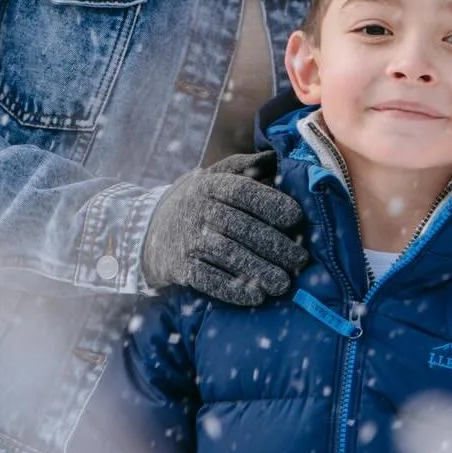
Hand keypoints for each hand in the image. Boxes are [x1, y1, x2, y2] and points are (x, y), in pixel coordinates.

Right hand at [141, 151, 307, 304]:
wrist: (151, 229)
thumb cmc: (200, 200)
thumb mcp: (216, 175)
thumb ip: (246, 166)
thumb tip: (278, 155)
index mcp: (210, 185)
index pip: (241, 191)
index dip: (269, 202)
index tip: (296, 217)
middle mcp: (197, 210)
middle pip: (240, 227)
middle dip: (274, 245)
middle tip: (300, 260)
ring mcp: (187, 240)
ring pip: (228, 255)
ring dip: (259, 270)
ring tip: (285, 283)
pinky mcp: (180, 268)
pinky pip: (208, 279)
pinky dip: (233, 290)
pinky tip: (257, 297)